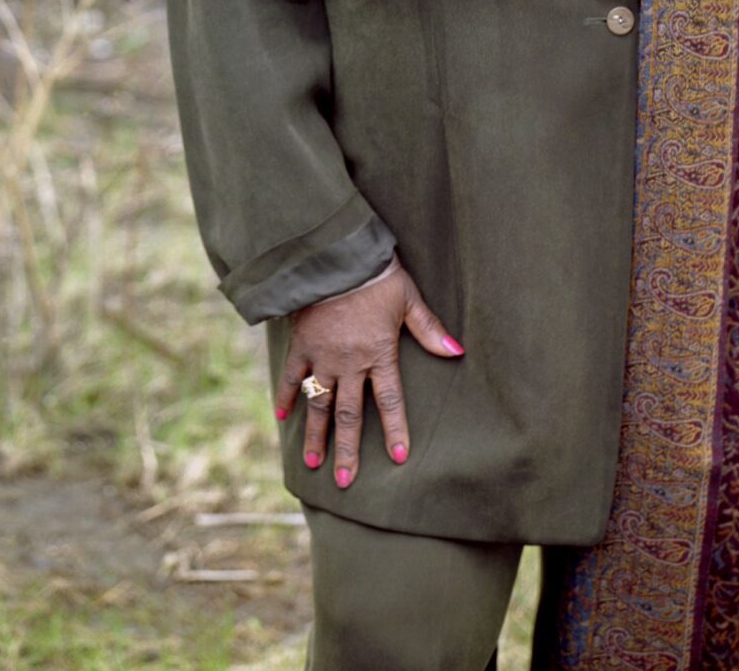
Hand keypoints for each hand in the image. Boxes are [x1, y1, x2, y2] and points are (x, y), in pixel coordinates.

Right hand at [276, 260, 461, 488]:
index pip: (390, 401)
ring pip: (319, 405)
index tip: (399, 457)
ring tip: (313, 463)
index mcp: (379, 354)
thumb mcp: (408, 299)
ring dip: (316, 435)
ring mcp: (322, 356)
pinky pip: (292, 376)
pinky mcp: (301, 345)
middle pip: (349, 415)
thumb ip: (428, 329)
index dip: (395, 429)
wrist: (335, 256)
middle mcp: (350, 363)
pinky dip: (285, 396)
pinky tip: (282, 417)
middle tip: (344, 481)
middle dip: (348, 450)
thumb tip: (457, 351)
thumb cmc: (377, 275)